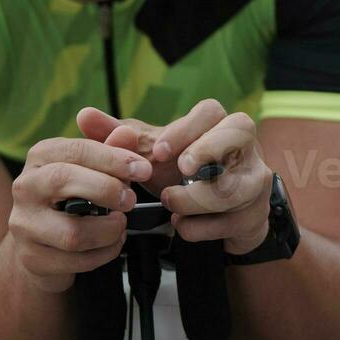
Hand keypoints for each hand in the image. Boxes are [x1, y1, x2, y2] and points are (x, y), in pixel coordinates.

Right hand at [8, 137, 152, 292]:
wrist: (40, 245)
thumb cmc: (69, 200)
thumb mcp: (90, 170)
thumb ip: (110, 151)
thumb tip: (127, 134)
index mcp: (40, 157)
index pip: (75, 149)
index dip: (112, 158)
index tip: (142, 168)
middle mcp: (25, 187)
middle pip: (64, 180)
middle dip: (107, 189)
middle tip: (131, 199)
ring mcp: (24, 224)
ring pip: (72, 232)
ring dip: (108, 230)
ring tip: (119, 225)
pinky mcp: (32, 257)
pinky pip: (76, 260)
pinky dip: (103, 254)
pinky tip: (109, 244)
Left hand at [80, 100, 272, 255]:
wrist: (214, 214)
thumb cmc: (182, 173)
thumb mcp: (151, 154)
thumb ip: (119, 137)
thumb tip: (84, 116)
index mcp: (218, 122)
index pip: (209, 112)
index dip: (185, 129)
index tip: (158, 151)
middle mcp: (244, 146)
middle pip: (238, 133)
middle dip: (206, 151)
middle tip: (179, 170)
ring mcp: (255, 179)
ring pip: (233, 185)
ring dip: (194, 199)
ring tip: (169, 203)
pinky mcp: (255, 214)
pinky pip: (229, 221)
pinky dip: (199, 227)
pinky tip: (181, 225)